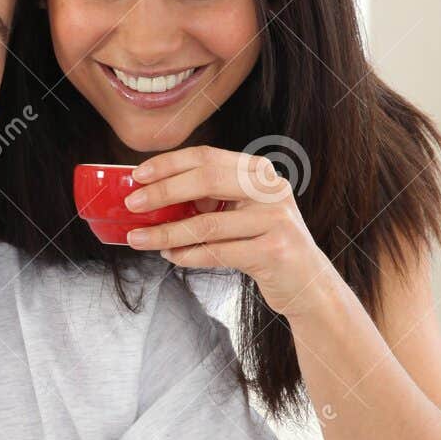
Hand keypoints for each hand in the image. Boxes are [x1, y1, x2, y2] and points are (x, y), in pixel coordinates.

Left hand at [122, 145, 328, 317]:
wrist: (308, 282)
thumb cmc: (265, 244)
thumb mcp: (243, 212)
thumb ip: (210, 200)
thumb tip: (153, 198)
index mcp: (260, 172)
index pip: (207, 157)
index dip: (169, 164)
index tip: (137, 175)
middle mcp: (271, 188)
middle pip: (206, 180)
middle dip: (163, 192)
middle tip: (132, 205)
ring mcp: (276, 219)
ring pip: (207, 224)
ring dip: (166, 233)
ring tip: (139, 239)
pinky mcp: (273, 251)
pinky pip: (218, 252)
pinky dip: (188, 255)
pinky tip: (170, 256)